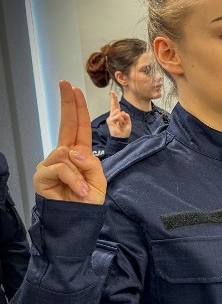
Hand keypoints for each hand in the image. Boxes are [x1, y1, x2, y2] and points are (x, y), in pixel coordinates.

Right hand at [33, 81, 106, 203]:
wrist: (79, 220)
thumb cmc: (87, 199)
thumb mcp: (97, 178)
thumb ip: (89, 162)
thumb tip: (71, 150)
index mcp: (79, 153)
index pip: (78, 126)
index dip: (77, 107)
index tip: (73, 88)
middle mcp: (63, 155)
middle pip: (66, 124)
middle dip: (68, 103)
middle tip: (66, 84)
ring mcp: (50, 163)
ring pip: (67, 154)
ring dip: (79, 172)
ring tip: (82, 188)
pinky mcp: (41, 175)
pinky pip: (61, 168)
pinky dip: (73, 180)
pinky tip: (76, 191)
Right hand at [106, 91, 130, 137]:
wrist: (121, 138)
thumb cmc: (124, 131)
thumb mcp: (128, 123)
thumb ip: (127, 117)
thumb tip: (122, 112)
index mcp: (118, 115)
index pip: (117, 106)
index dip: (115, 99)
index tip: (114, 93)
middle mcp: (114, 116)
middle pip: (113, 105)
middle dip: (113, 98)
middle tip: (112, 92)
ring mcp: (111, 118)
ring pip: (117, 111)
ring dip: (122, 117)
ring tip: (122, 123)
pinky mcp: (109, 121)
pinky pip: (116, 116)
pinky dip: (119, 119)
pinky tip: (119, 122)